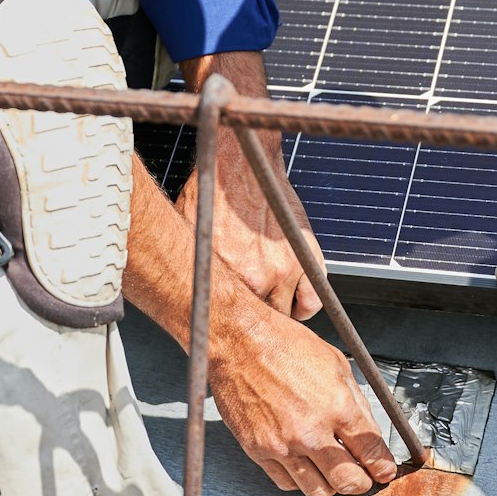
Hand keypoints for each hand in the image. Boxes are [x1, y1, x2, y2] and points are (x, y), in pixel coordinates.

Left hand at [178, 128, 320, 319]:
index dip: (231, 328)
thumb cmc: (213, 198)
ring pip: (285, 317)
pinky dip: (305, 306)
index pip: (229, 325)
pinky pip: (311, 302)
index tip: (233, 330)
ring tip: (270, 305)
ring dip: (279, 313)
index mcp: (223, 279)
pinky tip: (294, 300)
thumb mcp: (189, 239)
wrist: (242, 166)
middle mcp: (254, 279)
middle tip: (253, 318)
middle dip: (256, 324)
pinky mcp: (306, 259)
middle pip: (259, 325)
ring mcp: (284, 270)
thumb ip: (193, 270)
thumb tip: (184, 293)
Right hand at [209, 303, 398, 495]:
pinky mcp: (258, 450)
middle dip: (362, 483)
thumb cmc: (283, 344)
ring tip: (333, 472)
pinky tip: (304, 465)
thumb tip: (370, 431)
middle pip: (349, 481)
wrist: (239, 341)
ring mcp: (283, 444)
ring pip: (318, 491)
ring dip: (331, 486)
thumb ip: (356, 402)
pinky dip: (300, 480)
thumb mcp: (335, 363)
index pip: (372, 452)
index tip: (384, 470)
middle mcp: (311, 430)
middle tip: (364, 477)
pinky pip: (286, 483)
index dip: (383, 467)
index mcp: (337, 406)